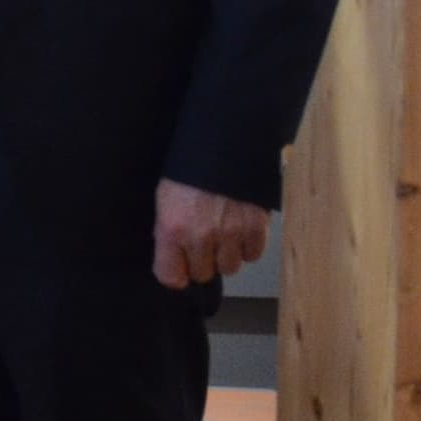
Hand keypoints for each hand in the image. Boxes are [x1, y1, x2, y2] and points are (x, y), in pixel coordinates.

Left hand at [152, 180, 269, 290]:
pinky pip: (253, 255)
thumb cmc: (189, 169)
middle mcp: (201, 236)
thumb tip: (172, 255)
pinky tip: (240, 230)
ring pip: (229, 268)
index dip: (175, 273)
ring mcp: (231, 233)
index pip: (170, 276)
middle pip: (202, 273)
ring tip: (222, 235)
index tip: (178, 268)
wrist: (223, 144)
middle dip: (201, 262)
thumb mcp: (165, 198)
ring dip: (226, 256)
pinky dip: (248, 247)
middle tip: (202, 244)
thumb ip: (167, 230)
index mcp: (172, 228)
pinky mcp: (256, 227)